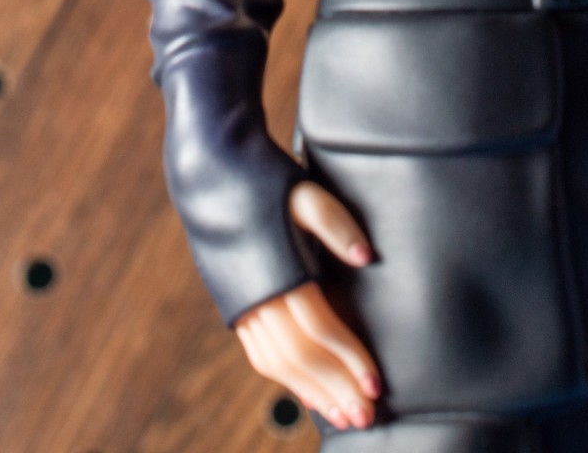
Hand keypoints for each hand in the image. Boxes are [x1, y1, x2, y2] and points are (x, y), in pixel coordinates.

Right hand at [234, 180, 381, 431]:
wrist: (210, 170)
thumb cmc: (265, 177)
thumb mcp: (304, 190)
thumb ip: (336, 223)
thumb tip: (367, 258)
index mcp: (277, 268)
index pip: (320, 328)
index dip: (350, 358)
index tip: (376, 385)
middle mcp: (256, 294)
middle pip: (301, 357)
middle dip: (336, 389)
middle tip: (367, 417)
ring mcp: (241, 303)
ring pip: (278, 364)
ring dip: (313, 393)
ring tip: (344, 415)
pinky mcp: (234, 305)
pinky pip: (260, 355)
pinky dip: (287, 380)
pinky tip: (309, 394)